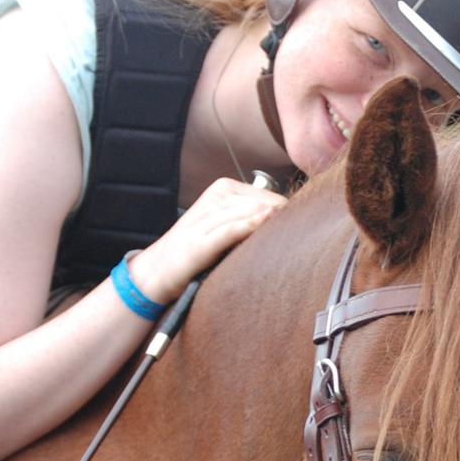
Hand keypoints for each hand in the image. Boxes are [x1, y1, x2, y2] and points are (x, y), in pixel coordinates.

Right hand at [128, 178, 285, 303]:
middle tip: (298, 240)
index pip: (271, 196)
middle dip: (283, 221)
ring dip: (272, 227)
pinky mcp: (201, 240)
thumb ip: (253, 218)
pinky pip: (232, 229)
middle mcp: (217, 196)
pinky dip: (250, 227)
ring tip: (287, 244)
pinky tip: (266, 225)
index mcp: (225, 189)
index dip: (288, 215)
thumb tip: (288, 221)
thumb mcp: (226, 225)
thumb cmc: (197, 250)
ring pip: (252, 213)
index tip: (302, 231)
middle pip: (266, 204)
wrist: (157, 271)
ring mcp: (207, 216)